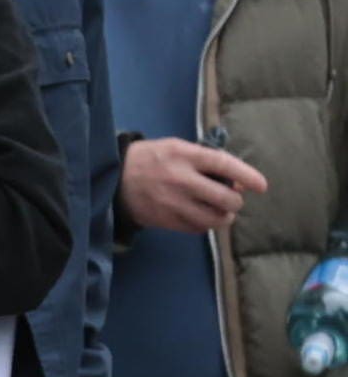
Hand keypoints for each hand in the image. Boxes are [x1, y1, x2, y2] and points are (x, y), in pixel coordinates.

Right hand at [121, 138, 267, 232]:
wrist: (114, 178)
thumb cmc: (151, 159)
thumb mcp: (176, 148)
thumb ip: (204, 161)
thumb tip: (235, 182)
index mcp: (183, 155)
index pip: (223, 164)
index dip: (246, 175)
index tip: (261, 186)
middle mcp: (180, 179)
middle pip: (225, 198)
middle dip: (235, 201)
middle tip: (233, 200)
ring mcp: (173, 202)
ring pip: (214, 219)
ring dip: (224, 217)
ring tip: (220, 211)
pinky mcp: (166, 220)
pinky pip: (198, 228)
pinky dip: (205, 224)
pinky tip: (200, 216)